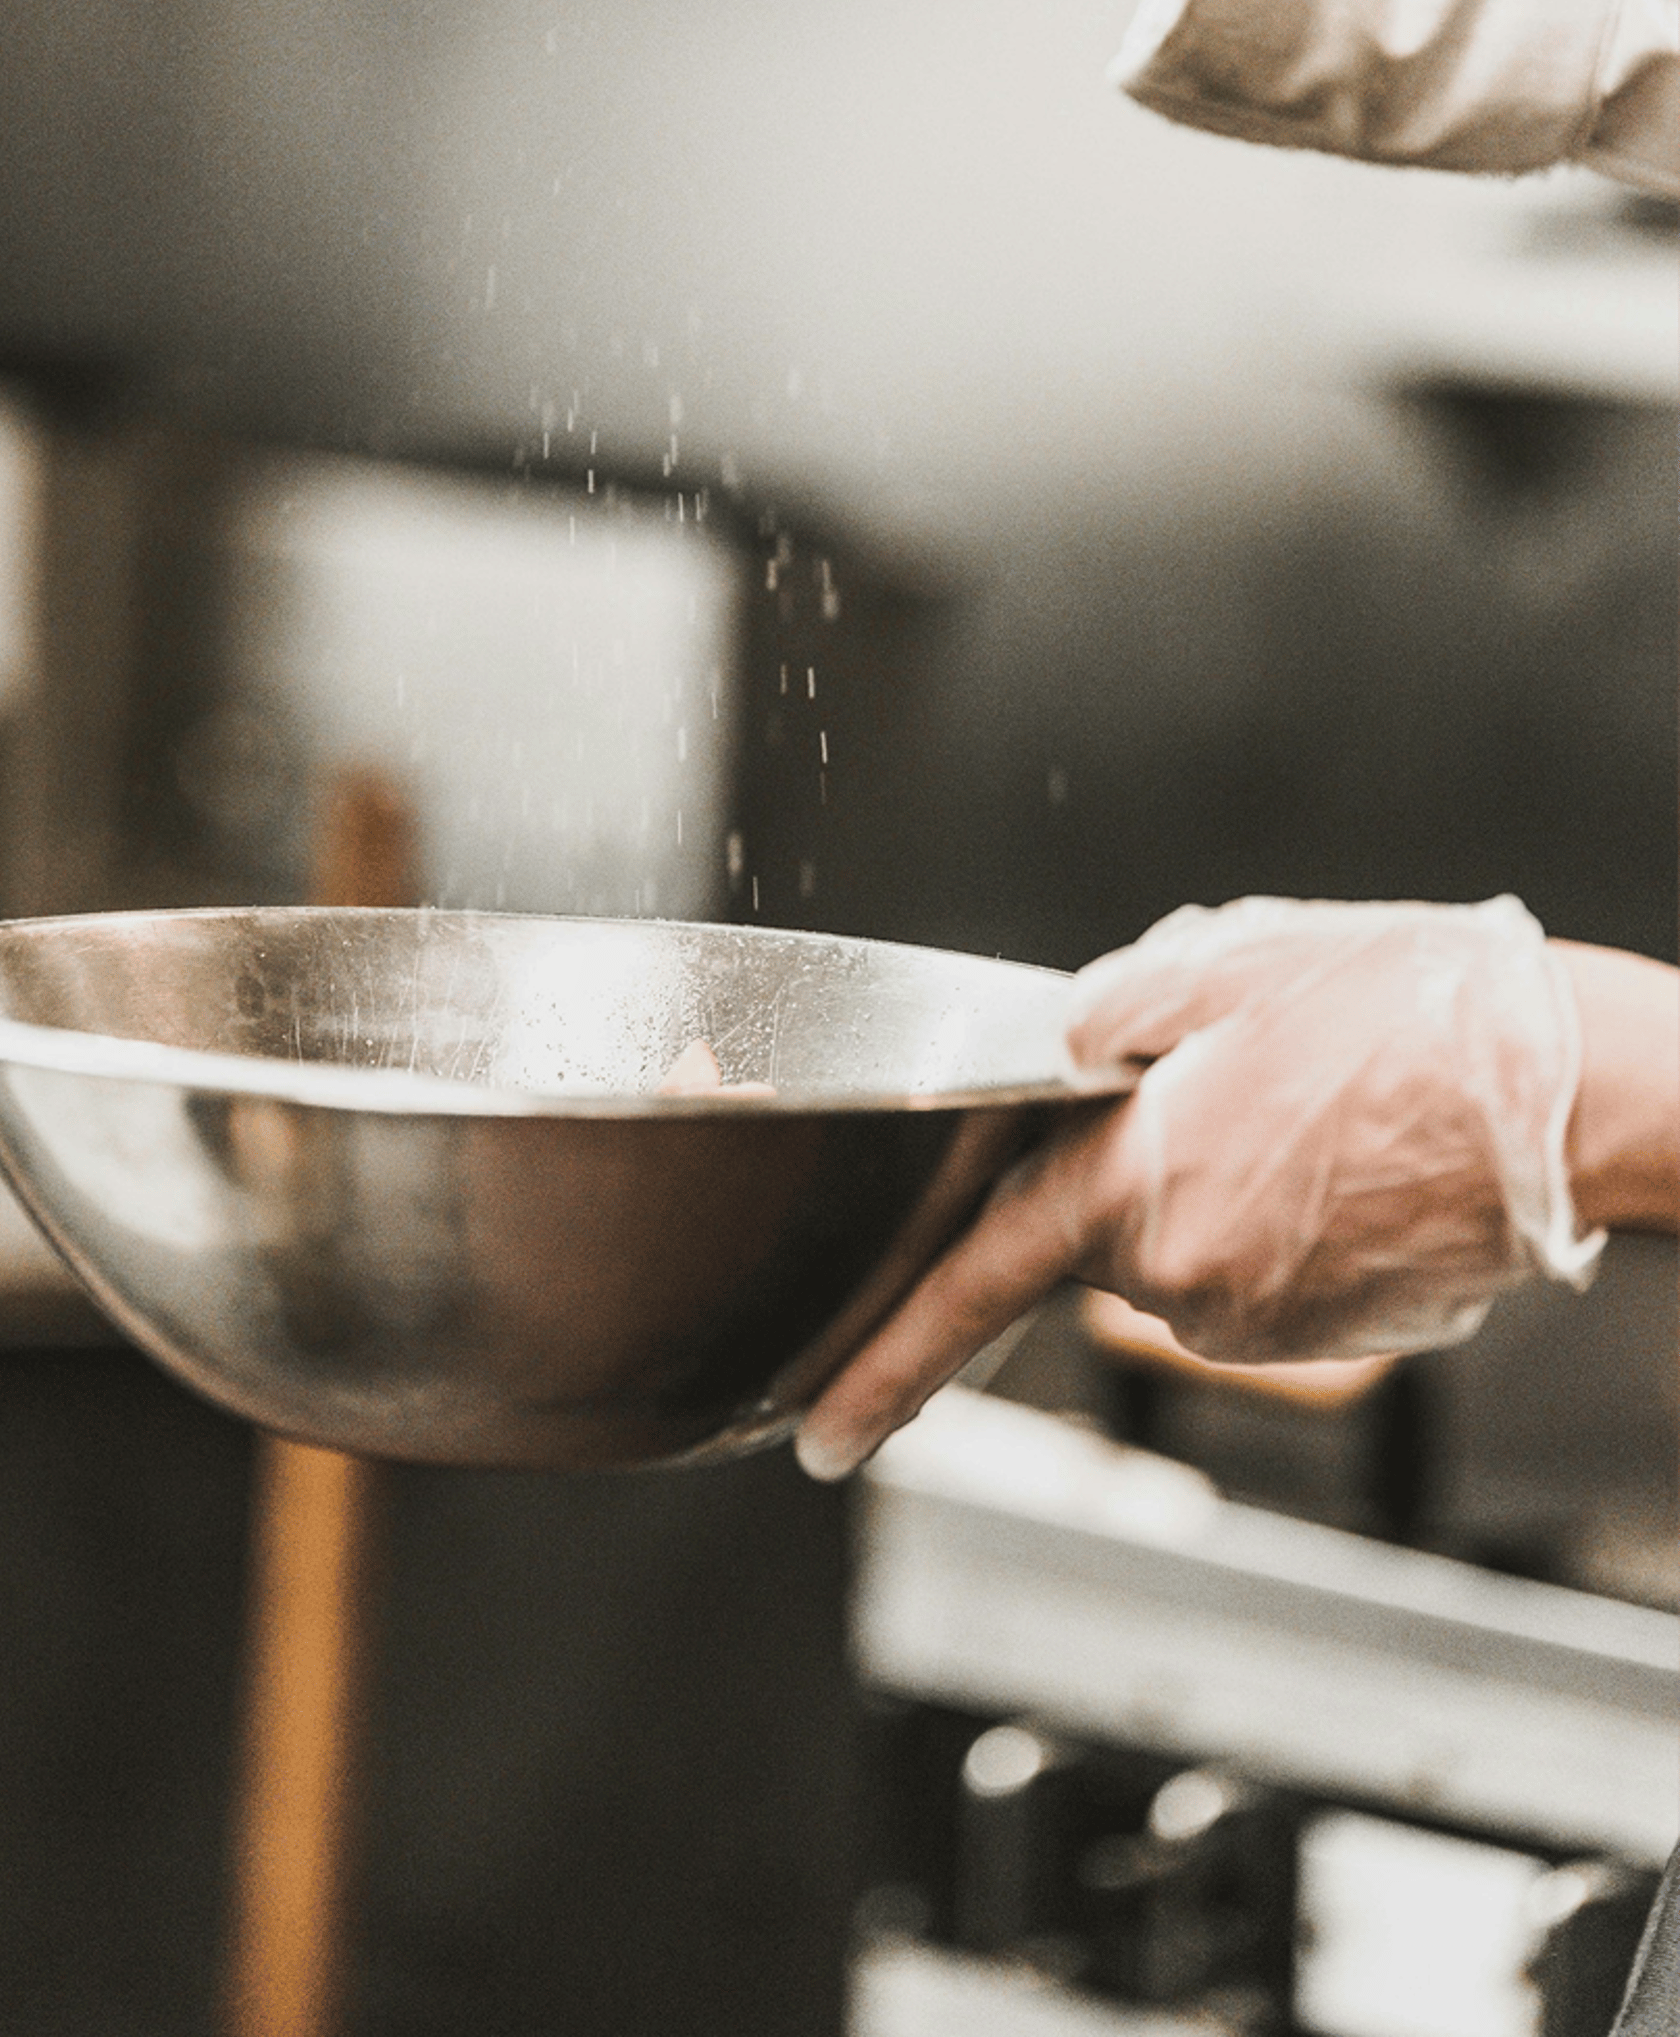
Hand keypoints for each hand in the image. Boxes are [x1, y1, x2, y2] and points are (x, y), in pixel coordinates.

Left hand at [796, 895, 1592, 1480]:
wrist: (1572, 1093)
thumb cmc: (1412, 1014)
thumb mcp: (1226, 963)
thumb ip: (1107, 1012)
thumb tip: (1057, 1046)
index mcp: (1133, 1179)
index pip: (972, 1284)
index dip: (886, 1363)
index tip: (823, 1431)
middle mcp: (1185, 1274)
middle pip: (1101, 1240)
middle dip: (1144, 1177)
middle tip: (1248, 1095)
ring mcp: (1264, 1322)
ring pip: (1190, 1253)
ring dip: (1224, 1192)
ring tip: (1316, 1113)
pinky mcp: (1331, 1339)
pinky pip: (1264, 1278)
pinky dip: (1284, 1225)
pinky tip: (1350, 1160)